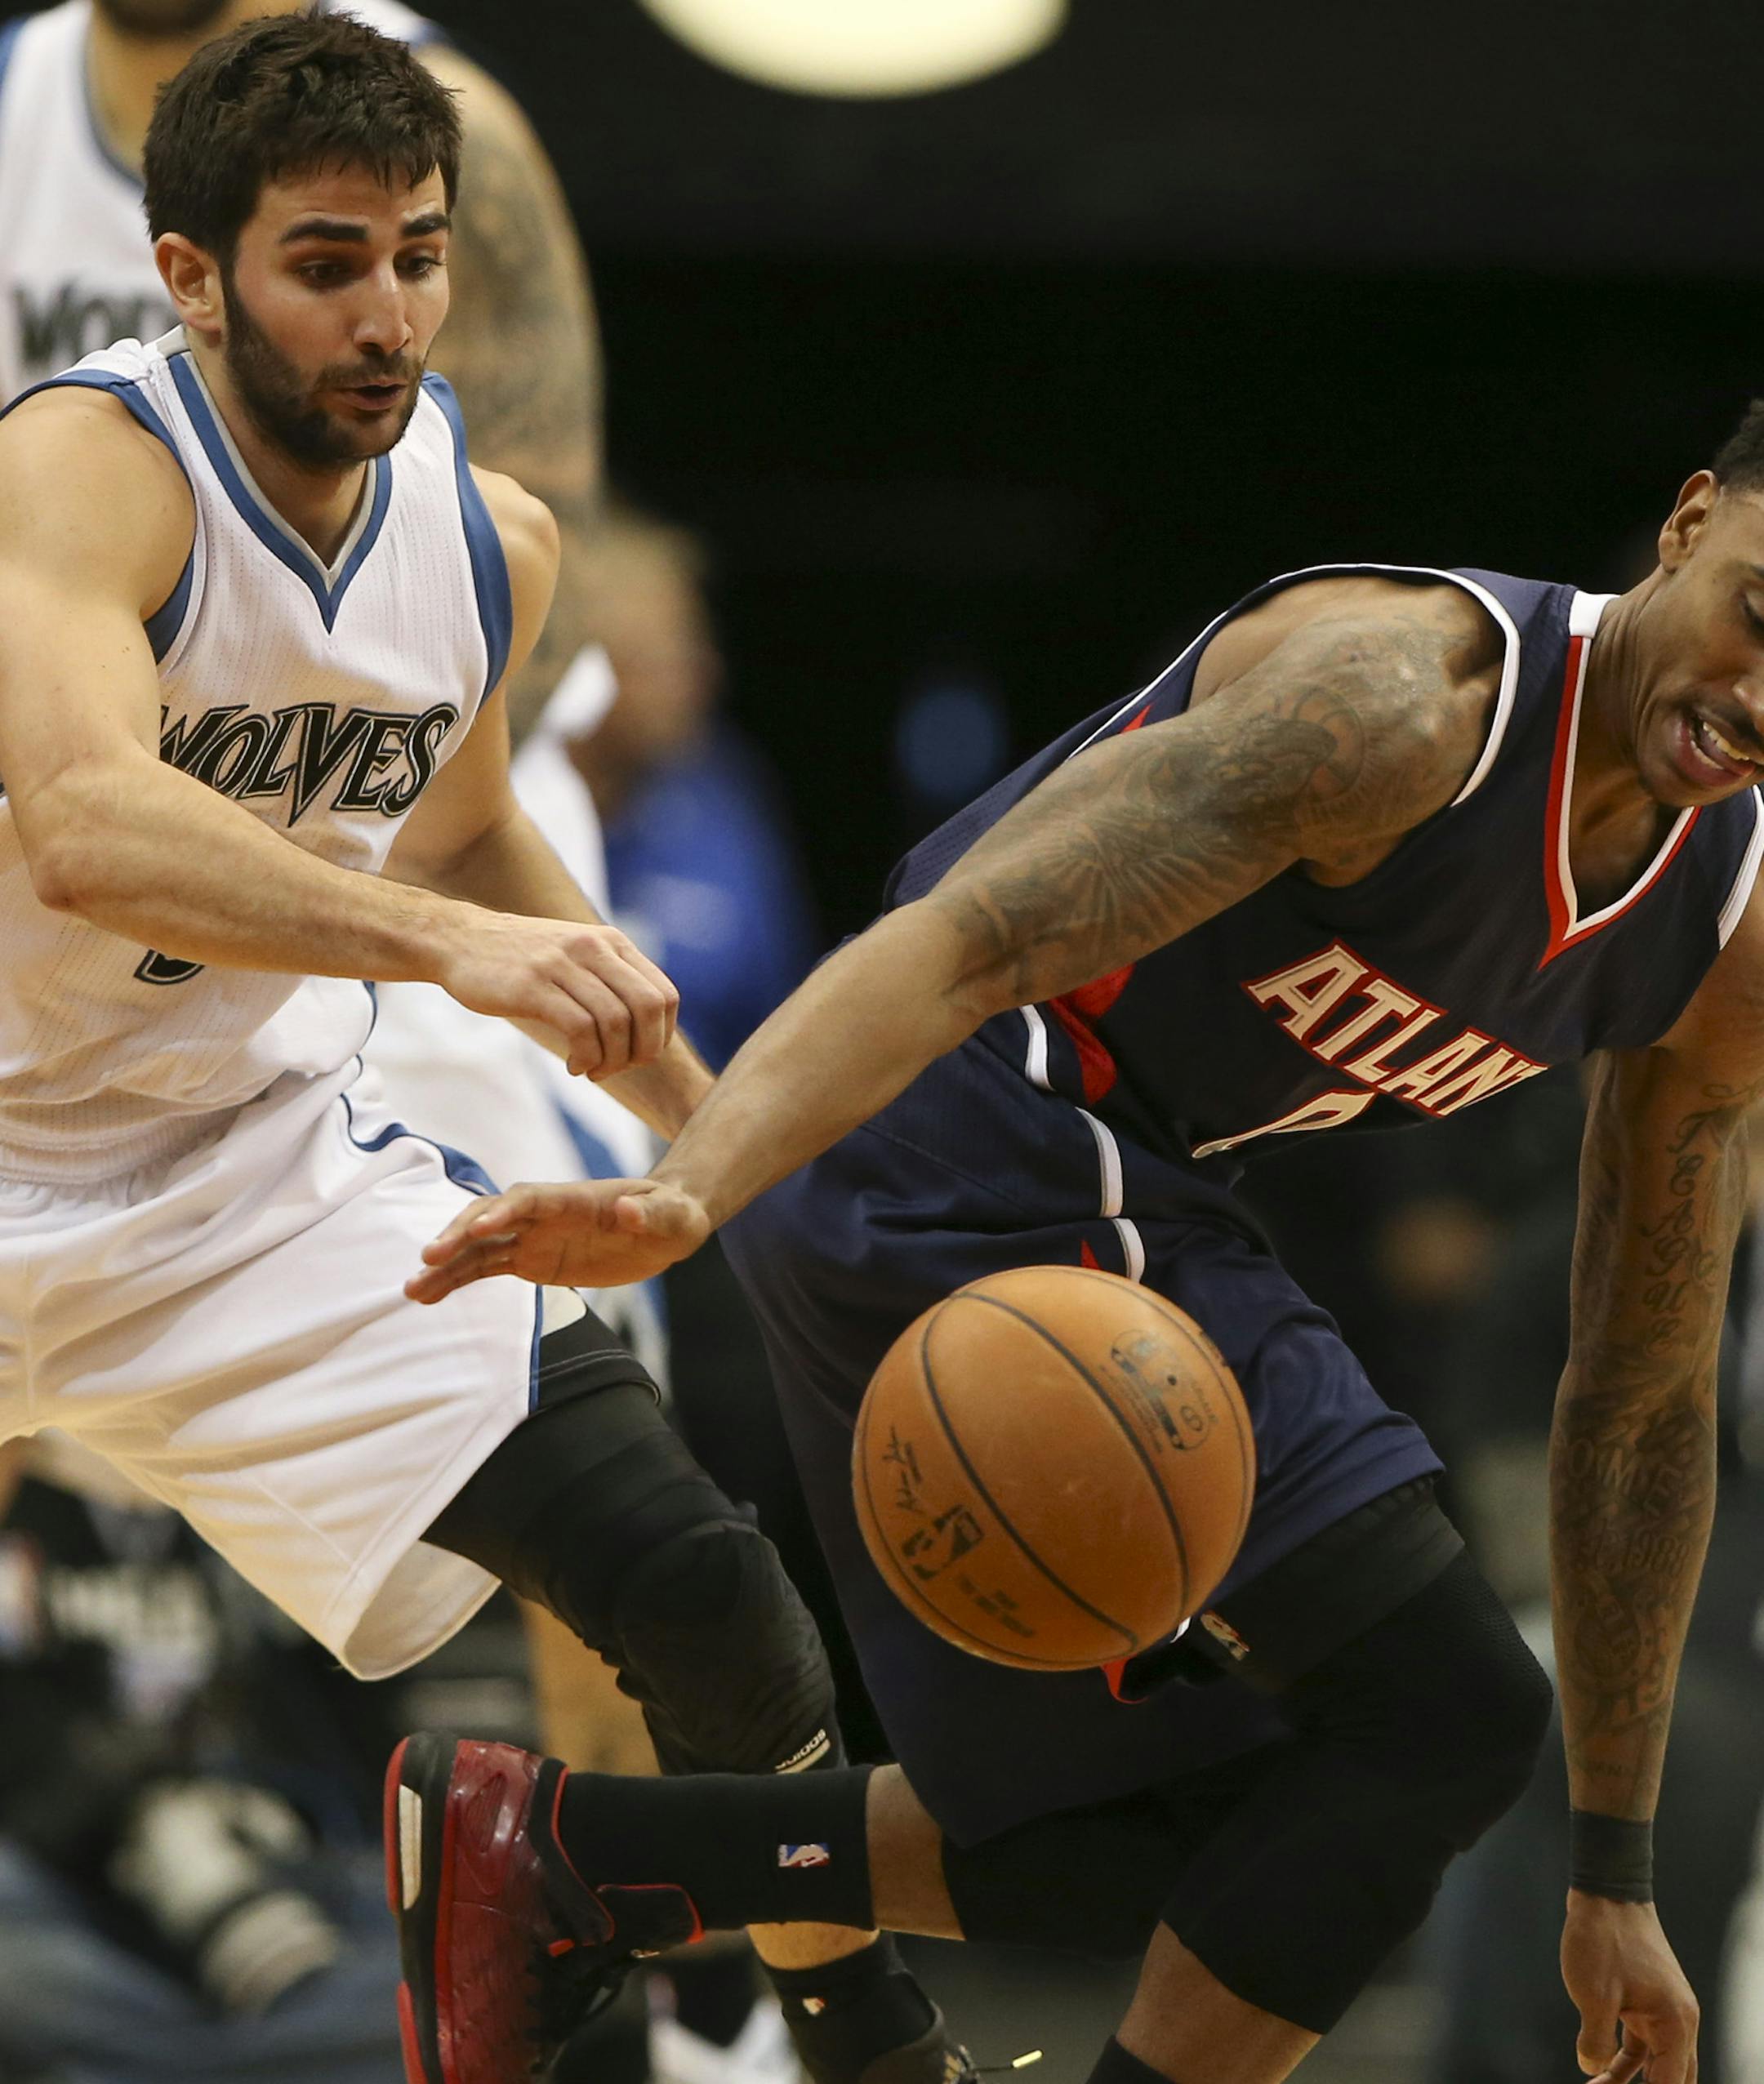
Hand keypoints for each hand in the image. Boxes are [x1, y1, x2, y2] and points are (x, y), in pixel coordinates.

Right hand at [404, 1177, 710, 1301]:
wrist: (664, 1225)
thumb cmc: (672, 1215)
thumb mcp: (673, 1217)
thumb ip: (650, 1214)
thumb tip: (629, 1210)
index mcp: (574, 1199)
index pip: (530, 1199)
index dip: (504, 1209)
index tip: (478, 1226)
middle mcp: (544, 1214)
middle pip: (492, 1216)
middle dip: (461, 1233)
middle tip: (430, 1257)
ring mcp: (533, 1235)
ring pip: (480, 1246)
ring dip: (447, 1264)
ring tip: (412, 1290)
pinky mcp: (530, 1258)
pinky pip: (486, 1267)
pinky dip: (457, 1279)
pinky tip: (427, 1295)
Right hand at [433, 913, 677, 1076]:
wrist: (458, 939)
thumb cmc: (520, 959)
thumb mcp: (575, 956)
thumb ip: (610, 981)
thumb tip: (647, 1031)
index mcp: (611, 943)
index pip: (665, 995)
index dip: (661, 1036)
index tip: (638, 1055)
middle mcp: (593, 948)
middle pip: (649, 1009)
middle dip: (643, 1051)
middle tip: (618, 1068)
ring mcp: (562, 964)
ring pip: (616, 1022)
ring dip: (611, 1060)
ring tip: (592, 1070)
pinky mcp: (533, 985)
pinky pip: (581, 1029)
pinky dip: (587, 1057)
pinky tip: (574, 1067)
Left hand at [1561, 1891, 1698, 2082]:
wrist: (1605, 1891)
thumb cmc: (1604, 1938)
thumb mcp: (1594, 1995)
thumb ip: (1596, 2041)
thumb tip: (1592, 2068)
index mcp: (1676, 2023)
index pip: (1670, 2083)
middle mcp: (1678, 2020)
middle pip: (1671, 2077)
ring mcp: (1663, 2009)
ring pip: (1655, 2062)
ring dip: (1629, 2080)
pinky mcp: (1646, 2000)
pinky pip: (1641, 2042)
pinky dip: (1624, 2059)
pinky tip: (1600, 2067)